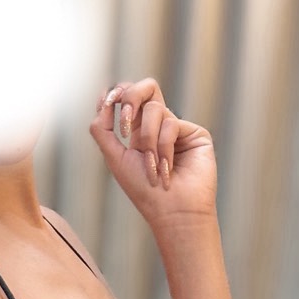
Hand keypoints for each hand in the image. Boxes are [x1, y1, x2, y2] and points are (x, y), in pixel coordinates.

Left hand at [89, 77, 217, 227]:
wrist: (171, 212)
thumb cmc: (143, 191)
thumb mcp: (115, 157)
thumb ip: (103, 129)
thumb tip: (102, 100)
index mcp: (139, 132)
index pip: (130, 99)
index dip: (118, 94)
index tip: (107, 102)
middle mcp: (160, 127)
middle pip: (147, 87)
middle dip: (131, 98)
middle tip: (125, 124)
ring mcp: (178, 128)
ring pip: (154, 109)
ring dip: (147, 141)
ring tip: (152, 167)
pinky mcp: (195, 133)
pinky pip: (171, 123)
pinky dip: (163, 148)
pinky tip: (167, 169)